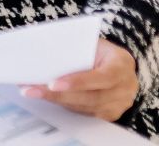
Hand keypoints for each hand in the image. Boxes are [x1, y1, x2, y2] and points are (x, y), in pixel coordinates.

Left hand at [21, 39, 137, 121]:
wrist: (117, 64)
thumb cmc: (100, 51)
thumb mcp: (93, 44)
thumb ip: (75, 49)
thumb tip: (42, 53)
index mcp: (122, 64)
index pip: (102, 77)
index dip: (78, 82)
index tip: (53, 84)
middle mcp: (125, 87)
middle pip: (91, 97)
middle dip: (59, 95)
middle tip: (33, 90)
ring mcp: (119, 103)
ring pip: (84, 107)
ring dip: (57, 100)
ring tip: (33, 92)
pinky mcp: (110, 114)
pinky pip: (84, 113)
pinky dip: (64, 105)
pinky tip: (48, 98)